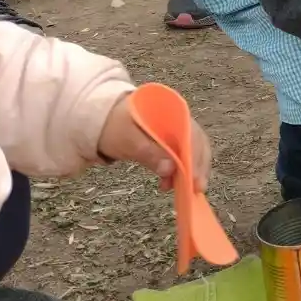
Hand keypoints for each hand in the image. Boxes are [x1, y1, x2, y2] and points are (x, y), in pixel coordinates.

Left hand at [97, 95, 211, 191]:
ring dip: (190, 170)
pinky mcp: (171, 141)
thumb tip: (171, 169)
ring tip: (180, 189)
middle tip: (197, 188)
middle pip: (197, 142)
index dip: (196, 157)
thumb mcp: (128, 140)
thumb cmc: (115, 127)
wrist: (102, 122)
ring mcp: (176, 130)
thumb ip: (149, 153)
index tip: (196, 178)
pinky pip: (182, 155)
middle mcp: (179, 119)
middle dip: (198, 166)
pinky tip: (170, 183)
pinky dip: (180, 170)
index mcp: (171, 111)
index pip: (192, 134)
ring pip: (192, 150)